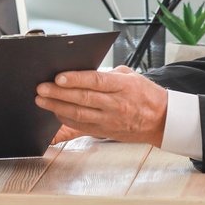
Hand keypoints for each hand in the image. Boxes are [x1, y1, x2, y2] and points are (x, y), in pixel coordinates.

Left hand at [34, 66, 167, 144]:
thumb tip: (82, 72)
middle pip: (83, 99)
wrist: (162, 120)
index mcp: (122, 87)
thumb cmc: (146, 95)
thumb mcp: (130, 76)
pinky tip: (55, 112)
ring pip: (79, 115)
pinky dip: (66, 120)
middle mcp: (115, 105)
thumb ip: (107, 74)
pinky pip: (82, 127)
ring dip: (58, 107)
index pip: (95, 81)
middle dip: (59, 93)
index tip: (58, 77)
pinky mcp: (105, 131)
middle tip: (41, 88)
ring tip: (42, 100)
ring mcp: (110, 120)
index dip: (75, 79)